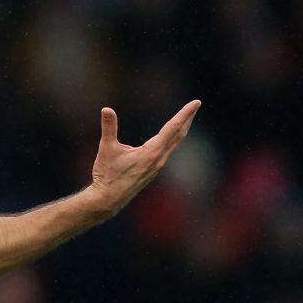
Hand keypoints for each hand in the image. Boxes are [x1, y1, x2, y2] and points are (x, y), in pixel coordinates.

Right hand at [89, 100, 200, 215]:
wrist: (108, 200)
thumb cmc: (107, 175)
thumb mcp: (106, 148)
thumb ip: (108, 128)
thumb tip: (106, 109)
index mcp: (152, 152)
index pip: (173, 128)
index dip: (184, 114)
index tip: (196, 103)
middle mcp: (159, 159)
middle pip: (179, 135)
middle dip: (187, 119)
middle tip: (196, 105)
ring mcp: (157, 166)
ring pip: (175, 143)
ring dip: (182, 129)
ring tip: (186, 118)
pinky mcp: (153, 170)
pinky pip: (168, 150)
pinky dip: (174, 139)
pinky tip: (170, 137)